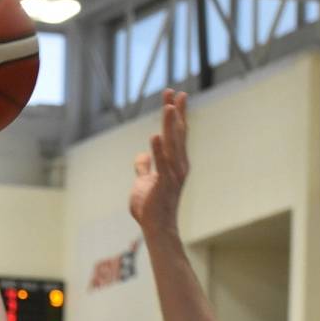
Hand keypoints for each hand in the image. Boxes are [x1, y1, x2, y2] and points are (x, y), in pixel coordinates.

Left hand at [129, 89, 188, 232]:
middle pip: (177, 134)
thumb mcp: (143, 183)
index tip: (173, 95)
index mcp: (175, 163)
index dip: (175, 114)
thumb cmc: (151, 208)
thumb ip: (144, 168)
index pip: (176, 134)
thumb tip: (141, 156)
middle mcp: (178, 166)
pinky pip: (161, 165)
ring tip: (168, 106)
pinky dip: (158, 150)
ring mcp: (173, 175)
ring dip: (170, 126)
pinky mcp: (164, 185)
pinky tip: (155, 136)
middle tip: (173, 92)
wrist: (156, 228)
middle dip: (175, 113)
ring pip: (172, 146)